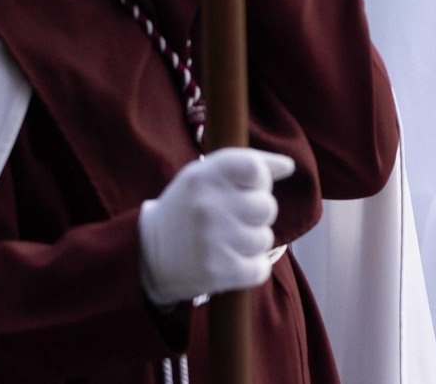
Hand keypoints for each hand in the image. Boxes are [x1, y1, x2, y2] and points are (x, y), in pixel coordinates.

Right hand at [139, 147, 295, 306]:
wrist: (147, 254)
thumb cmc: (187, 208)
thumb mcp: (206, 175)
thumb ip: (247, 164)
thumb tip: (289, 166)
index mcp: (204, 175)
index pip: (255, 168)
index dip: (260, 179)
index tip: (248, 187)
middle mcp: (209, 205)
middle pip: (267, 206)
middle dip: (257, 214)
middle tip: (234, 219)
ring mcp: (213, 239)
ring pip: (265, 239)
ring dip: (252, 243)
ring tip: (227, 242)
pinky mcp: (218, 271)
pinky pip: (260, 269)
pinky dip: (251, 269)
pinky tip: (231, 261)